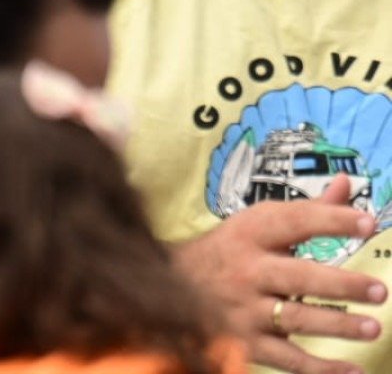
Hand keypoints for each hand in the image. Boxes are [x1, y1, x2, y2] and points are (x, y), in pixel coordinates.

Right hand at [176, 177, 384, 373]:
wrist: (168, 286)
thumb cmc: (229, 252)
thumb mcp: (257, 224)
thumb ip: (309, 210)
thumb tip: (347, 183)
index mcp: (250, 234)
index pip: (294, 221)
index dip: (331, 220)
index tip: (368, 223)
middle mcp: (247, 270)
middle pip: (298, 276)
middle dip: (340, 284)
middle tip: (379, 291)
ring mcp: (245, 310)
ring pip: (295, 318)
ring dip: (336, 325)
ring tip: (373, 327)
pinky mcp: (246, 344)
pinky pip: (288, 359)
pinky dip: (321, 369)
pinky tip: (353, 372)